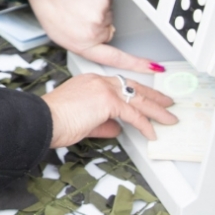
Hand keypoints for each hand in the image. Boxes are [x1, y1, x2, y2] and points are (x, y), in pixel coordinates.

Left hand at [27, 0, 164, 72]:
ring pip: (108, 14)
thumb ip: (85, 42)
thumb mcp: (63, 35)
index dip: (137, 64)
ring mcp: (100, 16)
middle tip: (79, 14)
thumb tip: (101, 38)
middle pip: (109, 31)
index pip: (116, 59)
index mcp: (83, 45)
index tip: (153, 67)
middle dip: (98, 23)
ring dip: (97, 8)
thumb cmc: (51, 8)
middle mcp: (94, 33)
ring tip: (79, 3)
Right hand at [43, 74, 176, 147]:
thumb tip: (116, 128)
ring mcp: (104, 89)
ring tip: (169, 118)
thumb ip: (102, 124)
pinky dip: (145, 125)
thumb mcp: (84, 122)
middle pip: (133, 87)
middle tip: (166, 102)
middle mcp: (99, 81)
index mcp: (90, 81)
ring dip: (156, 110)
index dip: (135, 91)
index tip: (145, 96)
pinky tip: (151, 133)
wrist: (45, 120)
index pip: (119, 84)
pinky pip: (133, 114)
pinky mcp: (108, 101)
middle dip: (152, 96)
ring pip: (138, 99)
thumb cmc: (55, 121)